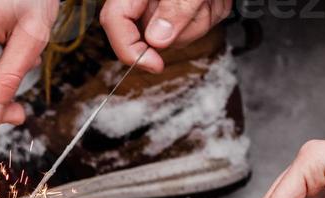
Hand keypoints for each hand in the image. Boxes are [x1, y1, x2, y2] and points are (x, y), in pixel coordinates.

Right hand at [101, 0, 230, 72]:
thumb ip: (175, 6)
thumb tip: (157, 40)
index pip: (115, 22)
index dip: (130, 49)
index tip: (155, 64)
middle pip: (152, 36)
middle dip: (183, 28)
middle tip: (201, 4)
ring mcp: (161, 5)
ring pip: (178, 35)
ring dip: (202, 19)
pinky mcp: (180, 10)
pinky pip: (194, 26)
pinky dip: (210, 13)